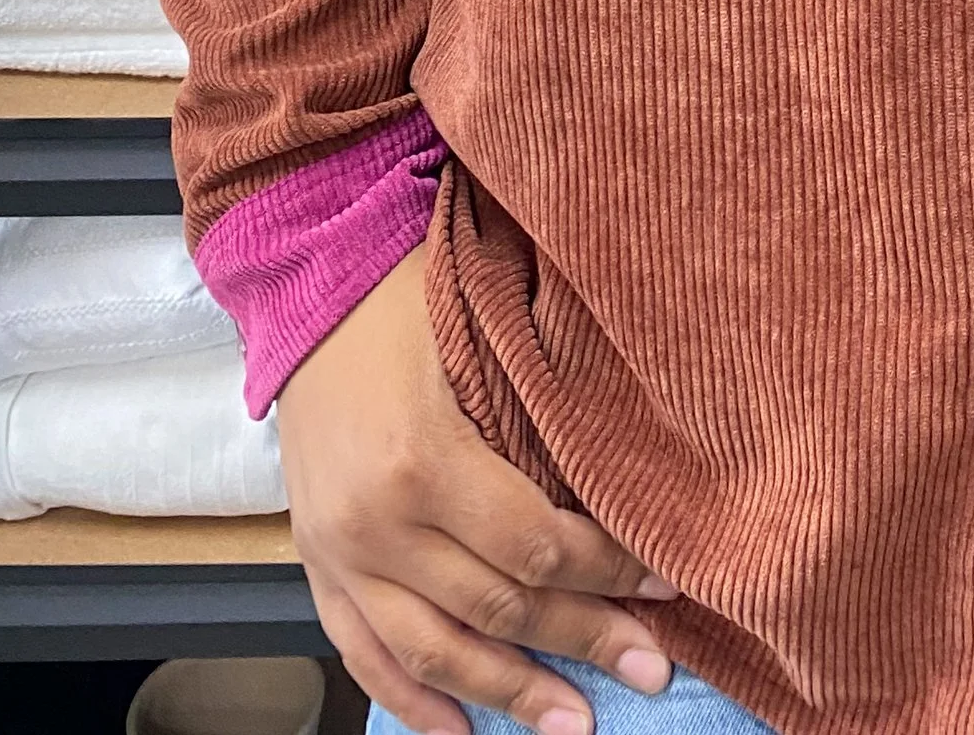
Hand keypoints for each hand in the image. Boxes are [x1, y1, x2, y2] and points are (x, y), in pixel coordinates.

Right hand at [277, 247, 676, 734]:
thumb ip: (544, 408)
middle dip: (583, 640)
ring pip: (434, 651)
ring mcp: (339, 552)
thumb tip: (633, 470)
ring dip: (510, 693)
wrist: (308, 283)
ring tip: (573, 722)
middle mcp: (374, 523)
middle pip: (497, 608)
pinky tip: (463, 728)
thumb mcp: (483, 331)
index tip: (666, 582)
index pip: (536, 548)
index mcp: (423, 461)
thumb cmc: (407, 293)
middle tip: (650, 668)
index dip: (608, 572)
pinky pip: (363, 653)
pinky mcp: (315, 562)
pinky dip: (413, 700)